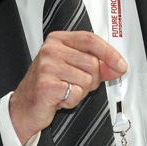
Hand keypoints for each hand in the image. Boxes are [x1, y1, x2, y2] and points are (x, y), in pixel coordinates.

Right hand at [8, 31, 126, 144]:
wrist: (25, 106)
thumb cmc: (50, 85)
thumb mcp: (73, 68)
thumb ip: (96, 64)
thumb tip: (118, 66)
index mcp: (58, 39)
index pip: (90, 40)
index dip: (109, 53)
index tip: (121, 65)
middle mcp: (51, 49)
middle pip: (92, 62)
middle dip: (92, 80)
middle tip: (75, 84)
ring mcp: (47, 66)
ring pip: (87, 79)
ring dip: (81, 91)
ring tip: (65, 90)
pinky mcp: (46, 85)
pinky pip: (76, 93)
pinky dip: (72, 101)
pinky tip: (60, 98)